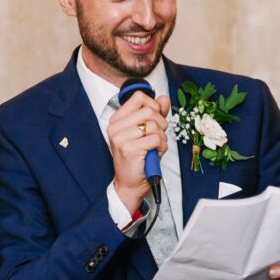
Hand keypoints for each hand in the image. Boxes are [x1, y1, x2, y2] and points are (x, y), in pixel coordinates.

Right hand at [107, 92, 170, 212]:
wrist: (130, 183)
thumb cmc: (139, 157)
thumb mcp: (147, 132)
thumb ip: (156, 114)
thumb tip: (164, 99)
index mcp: (117, 119)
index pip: (139, 97)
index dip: (153, 106)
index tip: (154, 119)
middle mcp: (115, 127)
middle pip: (149, 110)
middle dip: (161, 122)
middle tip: (158, 135)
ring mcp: (120, 138)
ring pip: (154, 125)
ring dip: (162, 136)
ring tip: (156, 146)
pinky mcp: (129, 149)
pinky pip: (156, 138)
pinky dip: (161, 146)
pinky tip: (155, 152)